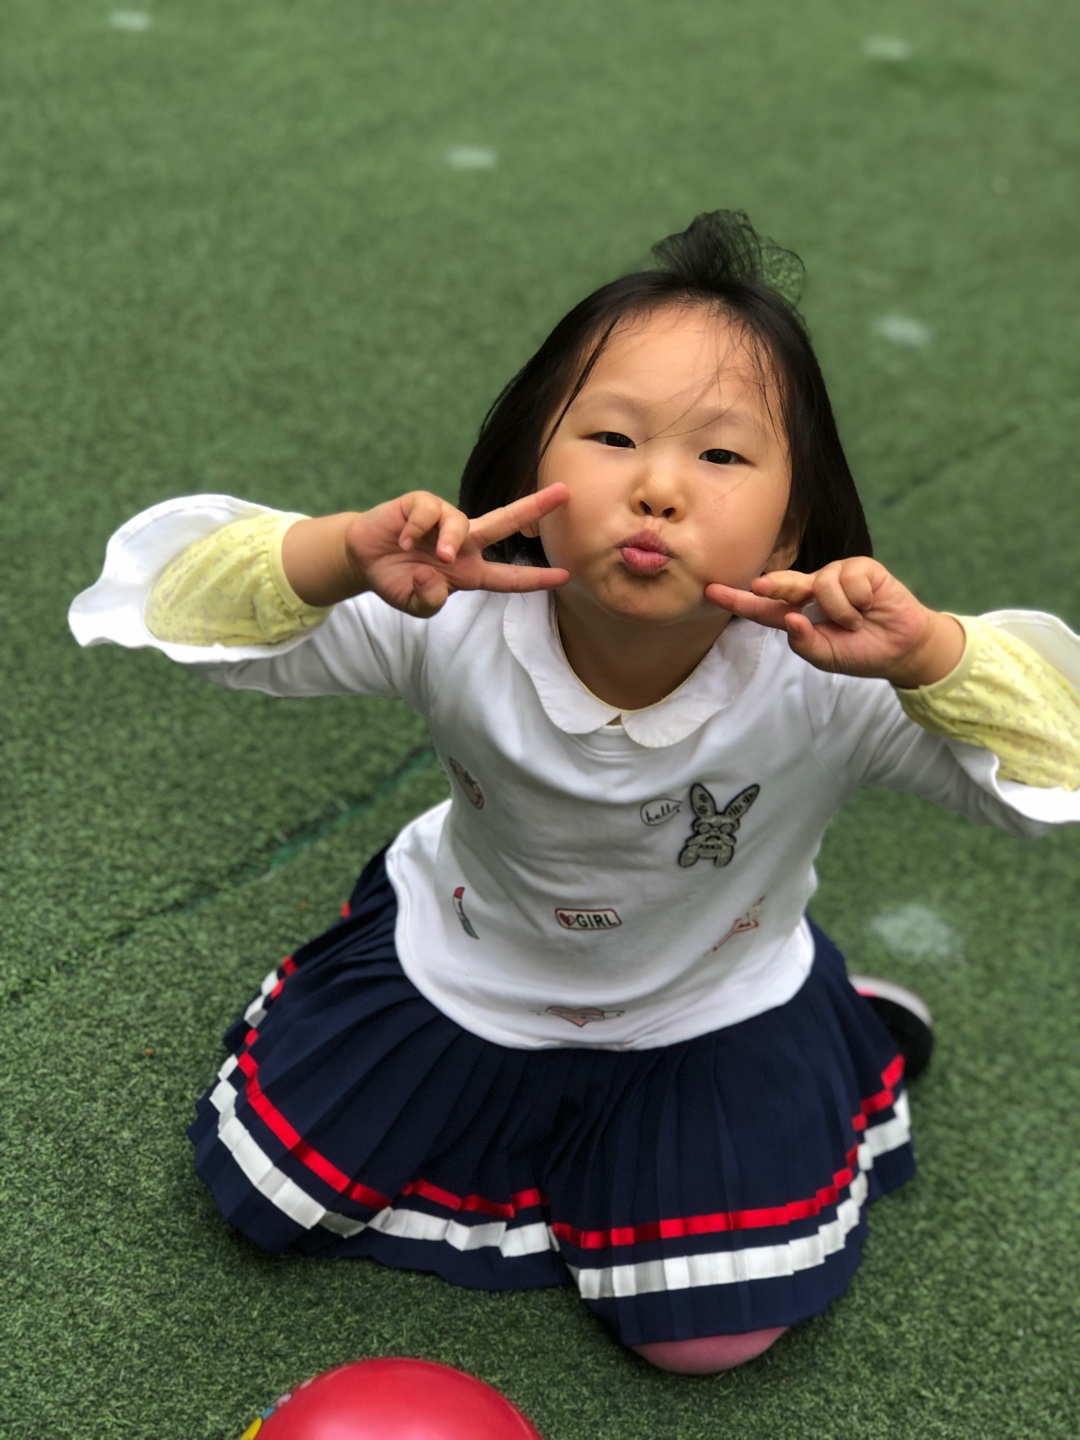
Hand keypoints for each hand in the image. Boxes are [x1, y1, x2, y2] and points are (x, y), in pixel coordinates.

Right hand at [346, 485, 570, 617]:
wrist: (364, 559)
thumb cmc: (398, 581)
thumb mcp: (415, 605)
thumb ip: (429, 601)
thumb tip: (437, 575)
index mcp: (469, 572)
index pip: (508, 577)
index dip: (535, 578)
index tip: (565, 576)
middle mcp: (464, 544)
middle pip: (505, 523)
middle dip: (534, 508)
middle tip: (564, 492)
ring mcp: (443, 521)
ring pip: (461, 521)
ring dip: (452, 539)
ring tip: (439, 557)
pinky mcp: (420, 504)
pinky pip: (428, 511)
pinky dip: (417, 528)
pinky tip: (404, 540)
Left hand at [704, 557, 965, 686]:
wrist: (901, 649)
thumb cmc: (860, 652)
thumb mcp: (826, 657)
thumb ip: (805, 644)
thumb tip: (790, 620)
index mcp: (797, 614)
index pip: (762, 608)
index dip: (736, 599)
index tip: (710, 591)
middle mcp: (812, 591)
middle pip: (783, 583)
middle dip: (773, 584)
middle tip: (762, 586)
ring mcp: (835, 576)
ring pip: (821, 584)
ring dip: (841, 610)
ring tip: (857, 620)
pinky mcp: (860, 567)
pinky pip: (848, 579)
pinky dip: (858, 600)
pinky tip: (870, 605)